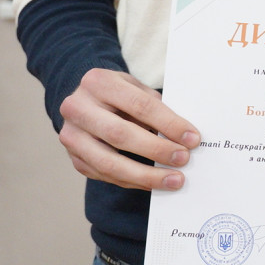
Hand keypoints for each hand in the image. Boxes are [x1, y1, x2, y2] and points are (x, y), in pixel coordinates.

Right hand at [57, 67, 200, 189]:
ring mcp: (72, 136)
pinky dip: (134, 181)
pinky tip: (155, 182)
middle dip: (156, 150)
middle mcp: (77, 108)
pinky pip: (106, 176)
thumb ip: (155, 107)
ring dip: (146, 175)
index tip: (192, 138)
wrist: (83, 101)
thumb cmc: (118, 94)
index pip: (139, 105)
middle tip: (184, 159)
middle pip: (120, 134)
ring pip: (109, 163)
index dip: (168, 123)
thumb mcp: (135, 87)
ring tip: (174, 180)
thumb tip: (184, 136)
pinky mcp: (75, 159)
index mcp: (98, 82)